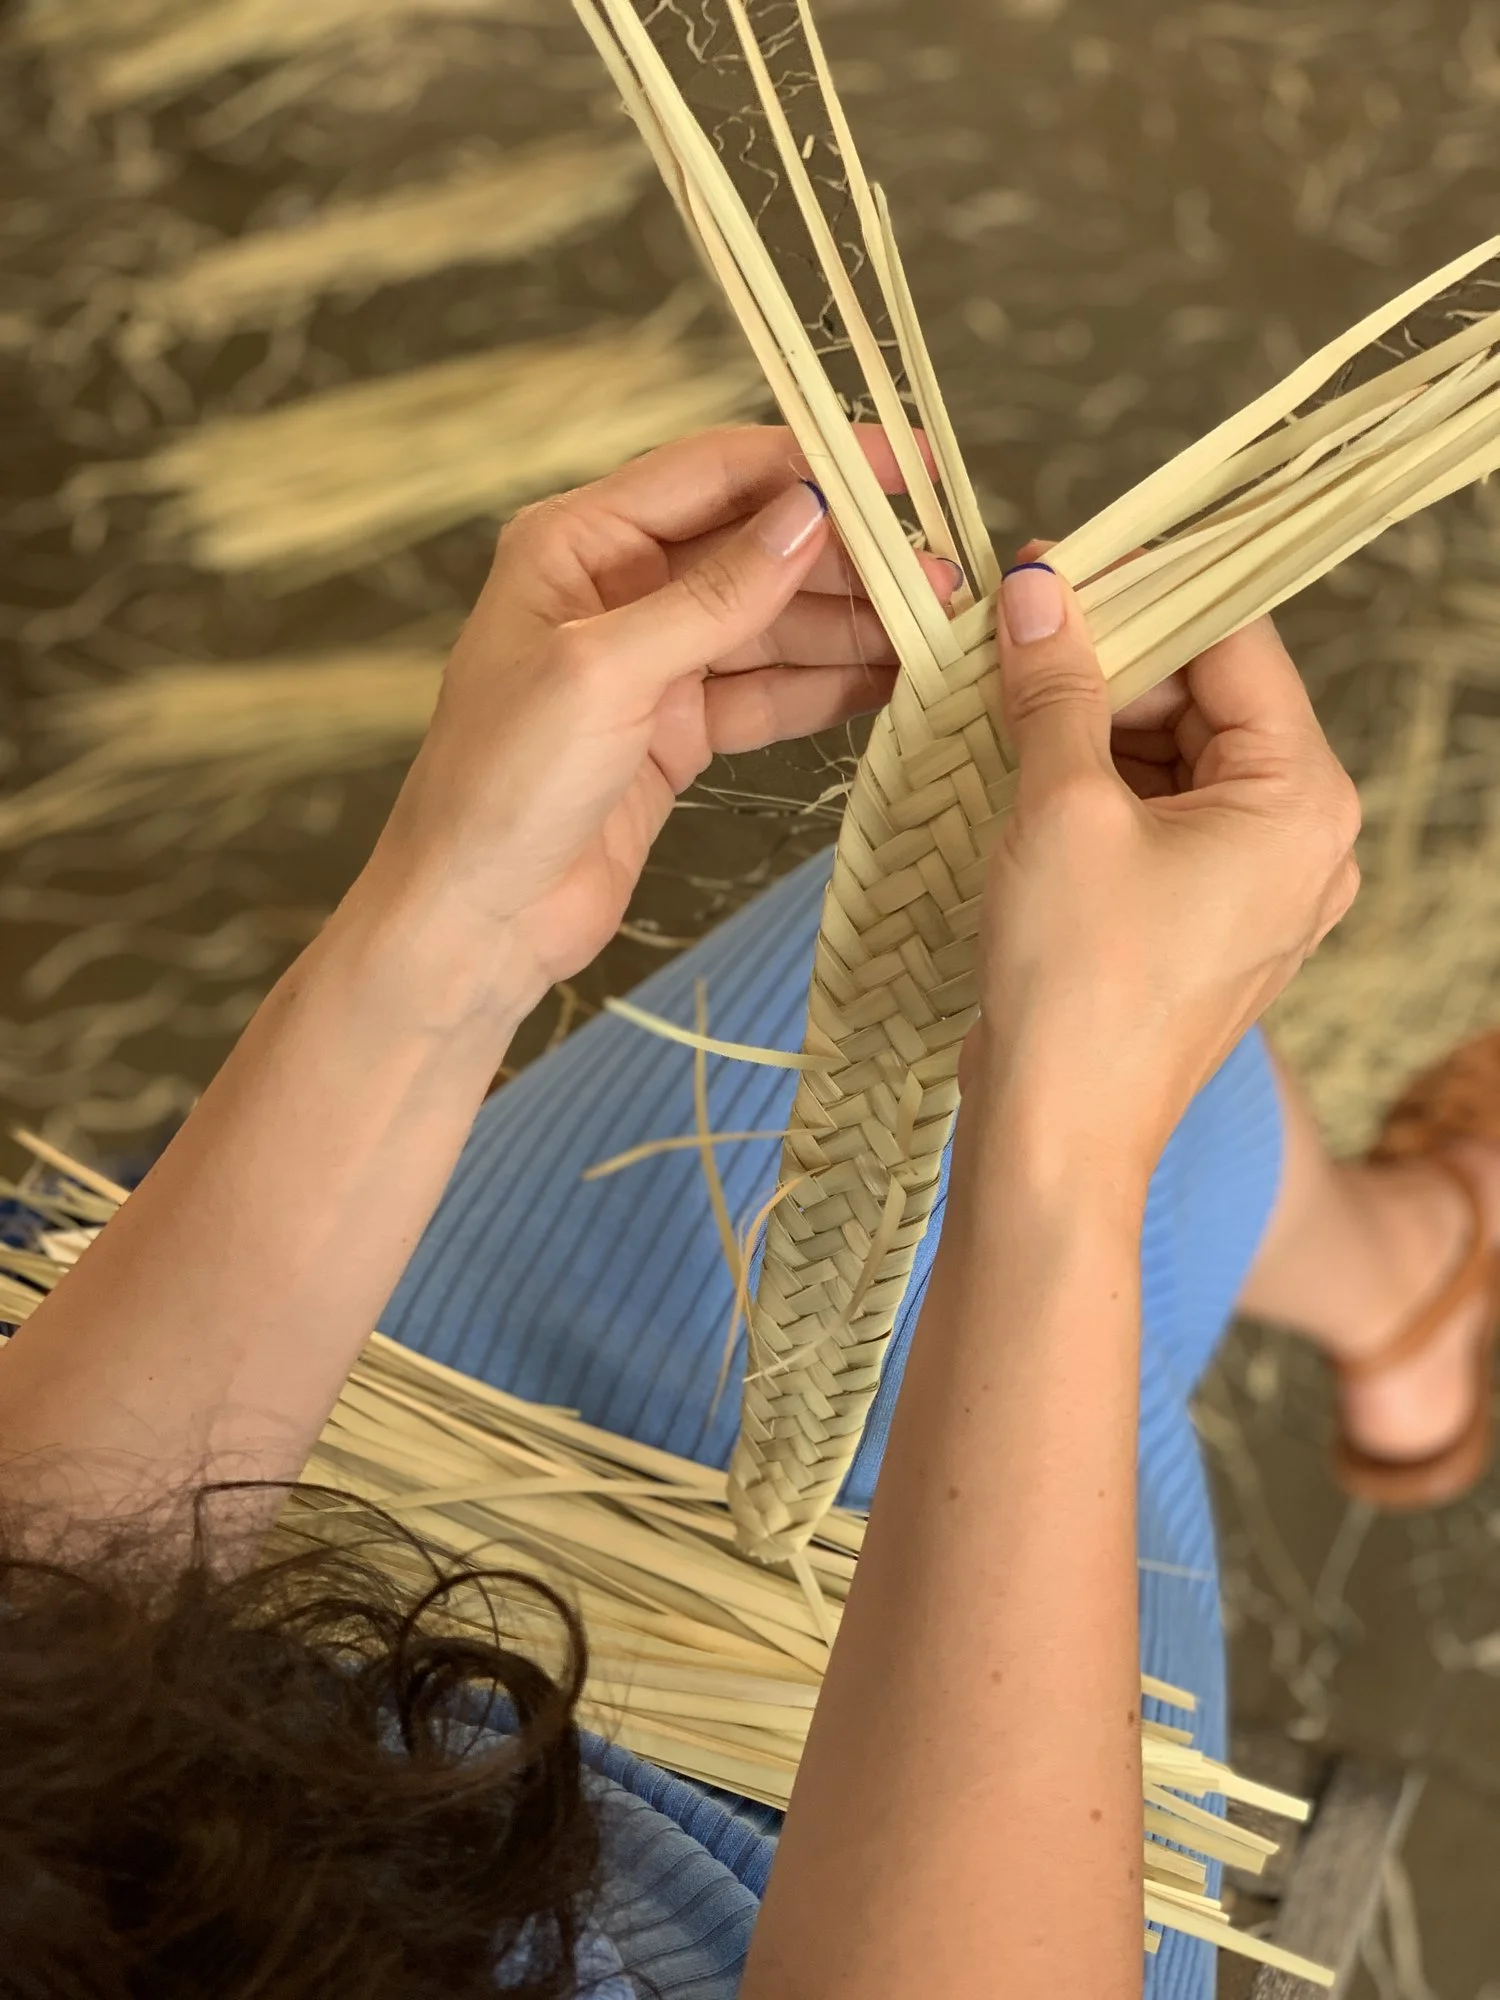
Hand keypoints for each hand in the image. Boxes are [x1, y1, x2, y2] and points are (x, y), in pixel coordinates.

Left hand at [361, 426, 957, 1019]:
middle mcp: (617, 589)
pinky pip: (767, 692)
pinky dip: (827, 686)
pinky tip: (894, 679)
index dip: (812, 462)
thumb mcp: (608, 672)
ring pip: (772, 624)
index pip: (713, 474)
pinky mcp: (676, 733)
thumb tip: (807, 516)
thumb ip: (714, 596)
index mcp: (578, 544)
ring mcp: (652, 663)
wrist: (475, 919)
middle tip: (942, 571)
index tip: (905, 467)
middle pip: (755, 548)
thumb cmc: (503, 784)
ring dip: (853, 624)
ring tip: (939, 627)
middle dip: (849, 555)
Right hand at [971, 560, 1360, 1174]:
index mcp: (1303, 799)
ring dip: (1094, 727)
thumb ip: (1057, 686)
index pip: (1234, 640)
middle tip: (1010, 645)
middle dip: (1108, 666)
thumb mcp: (1061, 809)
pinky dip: (1101, 791)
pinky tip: (1027, 779)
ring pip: (1179, 757)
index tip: (1050, 573)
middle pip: (1208, 698)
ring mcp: (1262, 886)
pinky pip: (1165, 820)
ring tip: (1004, 714)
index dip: (1140, 595)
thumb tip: (1038, 589)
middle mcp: (1306, 838)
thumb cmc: (1076, 984)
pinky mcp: (1211, 922)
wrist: (1058, 1136)